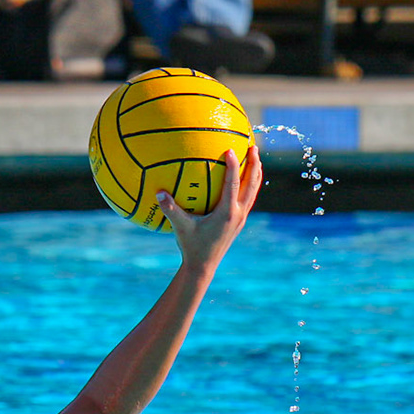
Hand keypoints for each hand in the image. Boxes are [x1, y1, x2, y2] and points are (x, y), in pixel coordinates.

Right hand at [157, 144, 262, 275]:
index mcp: (226, 213)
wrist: (204, 266)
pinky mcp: (239, 222)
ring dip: (255, 174)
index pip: (233, 183)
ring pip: (253, 191)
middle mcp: (237, 214)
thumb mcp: (180, 228)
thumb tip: (158, 193)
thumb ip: (171, 209)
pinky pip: (248, 199)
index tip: (230, 149)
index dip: (233, 165)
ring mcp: (241, 218)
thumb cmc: (192, 247)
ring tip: (255, 159)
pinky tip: (244, 180)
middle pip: (251, 184)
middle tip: (253, 147)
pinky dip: (249, 186)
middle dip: (254, 164)